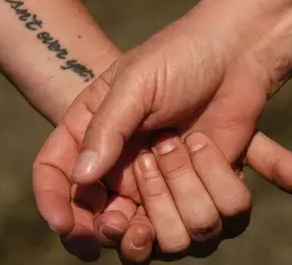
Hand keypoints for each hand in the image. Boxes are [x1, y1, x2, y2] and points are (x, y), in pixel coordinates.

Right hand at [34, 61, 291, 261]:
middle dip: (117, 226)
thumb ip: (106, 129)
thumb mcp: (134, 83)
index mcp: (93, 138)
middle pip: (107, 229)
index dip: (54, 206)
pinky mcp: (209, 194)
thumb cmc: (177, 58)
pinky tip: (209, 146)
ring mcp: (168, 189)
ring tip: (181, 143)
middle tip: (125, 213)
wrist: (237, 52)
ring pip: (168, 238)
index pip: (56, 179)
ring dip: (178, 192)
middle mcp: (125, 172)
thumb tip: (81, 177)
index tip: (67, 226)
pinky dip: (218, 186)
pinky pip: (215, 221)